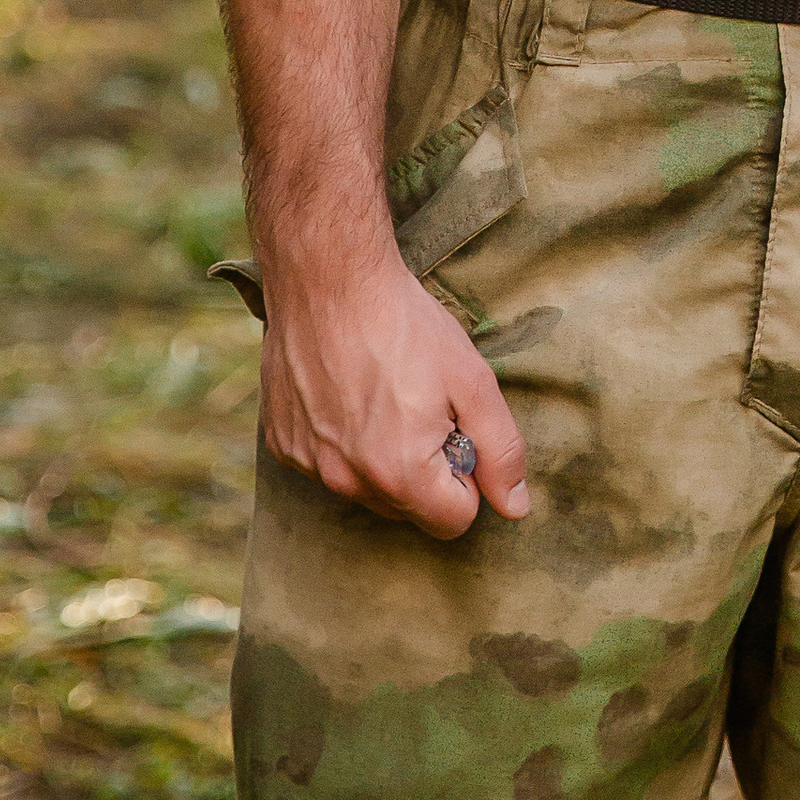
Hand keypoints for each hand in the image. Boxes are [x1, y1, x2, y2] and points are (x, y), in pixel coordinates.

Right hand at [258, 241, 530, 537]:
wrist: (327, 280)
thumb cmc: (405, 325)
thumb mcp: (472, 381)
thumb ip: (501, 450)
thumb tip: (514, 507)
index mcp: (400, 475)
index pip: (453, 520)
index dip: (468, 475)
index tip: (456, 428)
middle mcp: (347, 482)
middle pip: (409, 508)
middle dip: (426, 469)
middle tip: (423, 405)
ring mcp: (309, 465)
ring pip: (367, 488)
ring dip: (384, 456)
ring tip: (385, 393)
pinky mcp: (284, 445)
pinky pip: (328, 463)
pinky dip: (344, 440)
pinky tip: (347, 391)